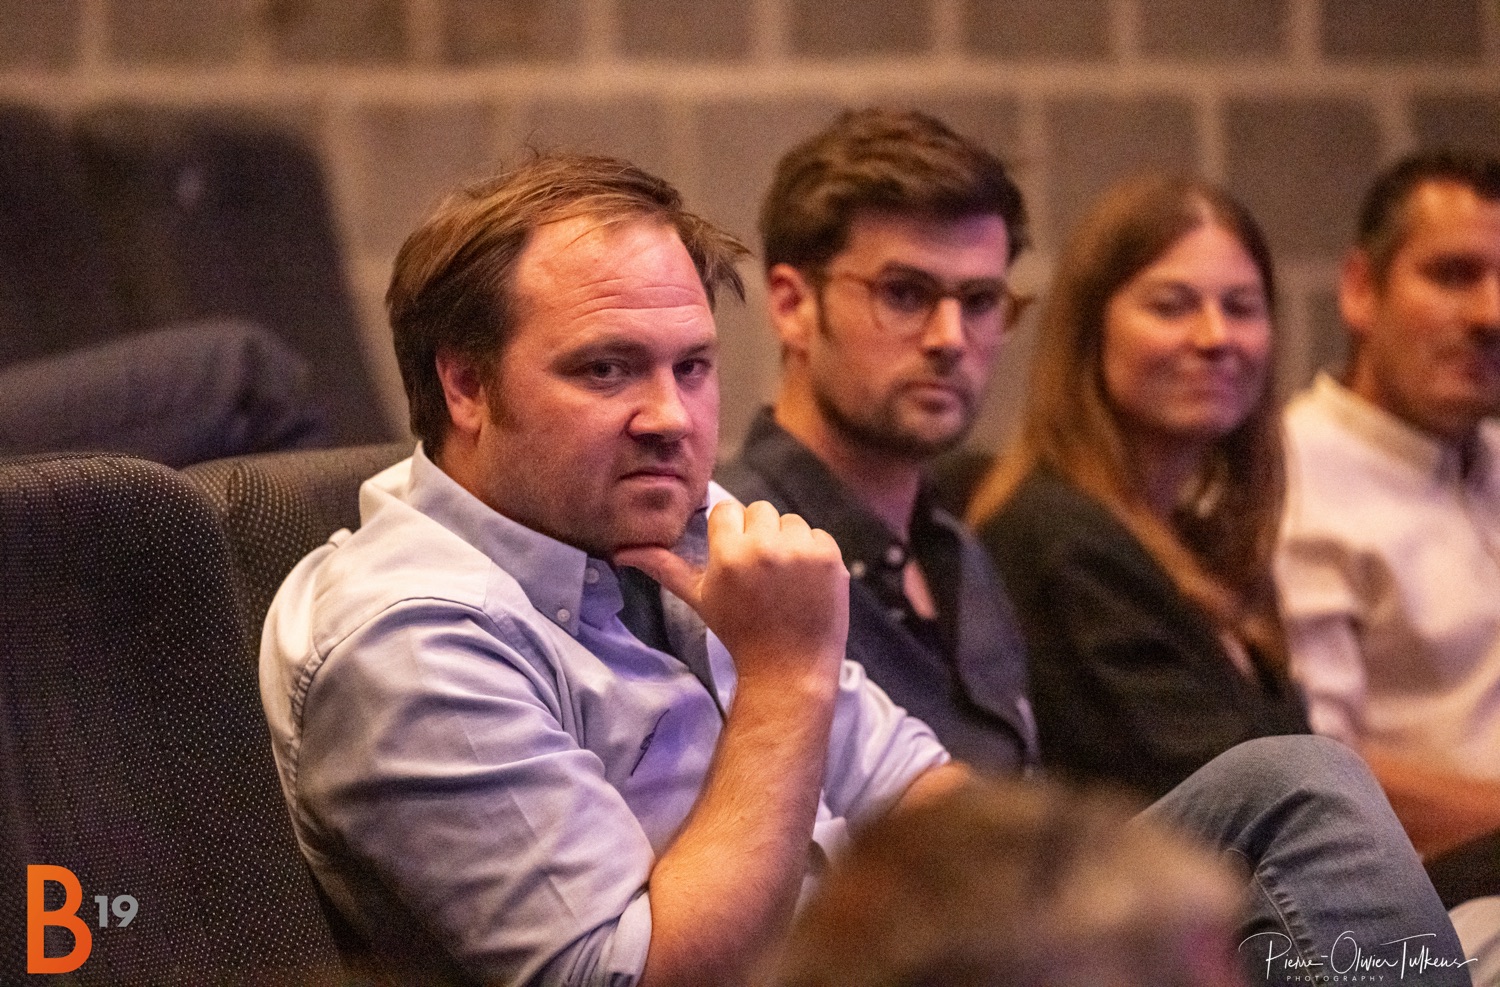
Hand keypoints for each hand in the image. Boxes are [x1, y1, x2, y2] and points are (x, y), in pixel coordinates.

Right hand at [615, 500, 848, 688]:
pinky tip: (805, 583)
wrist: (789, 667)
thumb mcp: (699, 599)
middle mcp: (765, 548)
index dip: (730, 533)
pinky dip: (814, 554)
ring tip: (783, 578)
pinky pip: (818, 534)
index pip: (727, 510)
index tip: (735, 558)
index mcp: (729, 555)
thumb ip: (665, 568)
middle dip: (759, 534)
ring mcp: (802, 552)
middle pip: (759, 510)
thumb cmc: (739, 632)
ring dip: (788, 542)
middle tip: (760, 571)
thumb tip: (623, 552)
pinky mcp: (830, 557)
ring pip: (790, 520)